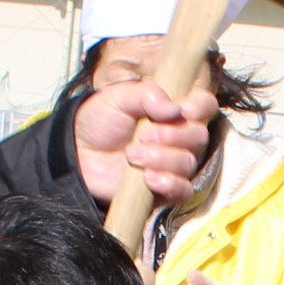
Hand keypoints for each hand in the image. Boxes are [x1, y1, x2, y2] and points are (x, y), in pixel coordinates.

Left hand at [74, 76, 218, 206]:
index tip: (183, 110)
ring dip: (161, 159)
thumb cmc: (100, 122)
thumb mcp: (117, 98)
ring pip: (188, 163)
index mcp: (173, 111)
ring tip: (132, 156)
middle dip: (173, 136)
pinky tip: (148, 178)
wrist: (79, 154)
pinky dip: (169, 184)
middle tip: (142, 136)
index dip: (200, 106)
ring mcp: (173, 164)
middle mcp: (179, 138)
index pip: (204, 105)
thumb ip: (144, 94)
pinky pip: (183, 191)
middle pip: (199, 136)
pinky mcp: (165, 190)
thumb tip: (173, 108)